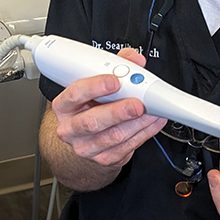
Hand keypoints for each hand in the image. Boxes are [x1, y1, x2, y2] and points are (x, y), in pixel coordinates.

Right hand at [51, 47, 166, 169]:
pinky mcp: (104, 158)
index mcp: (65, 104)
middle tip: (137, 103)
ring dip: (138, 123)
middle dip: (119, 111)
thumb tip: (136, 60)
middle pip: (93, 121)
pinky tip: (153, 122)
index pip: (75, 94)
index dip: (95, 86)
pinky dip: (145, 133)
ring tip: (153, 111)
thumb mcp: (99, 80)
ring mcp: (86, 146)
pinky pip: (127, 147)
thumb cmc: (93, 103)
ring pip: (114, 136)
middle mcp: (71, 128)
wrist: (87, 136)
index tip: (115, 80)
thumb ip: (118, 65)